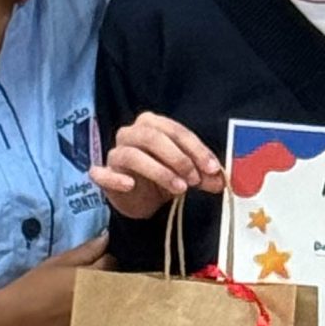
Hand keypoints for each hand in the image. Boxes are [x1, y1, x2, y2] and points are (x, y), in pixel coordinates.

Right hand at [0, 237, 107, 325]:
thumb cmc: (31, 290)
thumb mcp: (55, 265)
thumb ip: (84, 252)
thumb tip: (106, 239)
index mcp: (94, 280)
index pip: (112, 264)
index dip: (102, 264)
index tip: (90, 269)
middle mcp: (102, 303)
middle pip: (117, 289)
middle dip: (108, 286)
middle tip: (87, 289)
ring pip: (113, 312)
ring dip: (105, 307)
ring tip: (81, 308)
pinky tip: (79, 325)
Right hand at [92, 113, 223, 218]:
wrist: (139, 200)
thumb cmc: (162, 178)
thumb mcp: (187, 176)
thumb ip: (204, 176)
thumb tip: (221, 181)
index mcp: (152, 125)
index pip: (175, 131)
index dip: (196, 149)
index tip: (212, 168)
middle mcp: (131, 134)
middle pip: (153, 137)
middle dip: (179, 158)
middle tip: (195, 179)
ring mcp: (115, 153)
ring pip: (133, 154)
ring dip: (159, 171)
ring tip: (179, 188)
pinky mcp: (104, 175)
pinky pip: (103, 174)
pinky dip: (115, 178)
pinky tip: (129, 185)